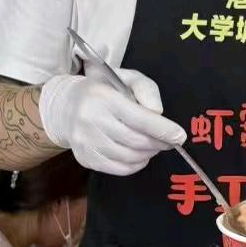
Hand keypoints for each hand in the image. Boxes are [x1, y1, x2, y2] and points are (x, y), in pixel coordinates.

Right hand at [39, 61, 185, 175]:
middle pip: (135, 141)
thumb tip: (158, 113)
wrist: (66, 107)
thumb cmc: (104, 90)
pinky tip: (140, 155)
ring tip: (154, 145)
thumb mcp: (126, 77)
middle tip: (169, 141)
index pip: (137, 117)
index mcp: (101, 97)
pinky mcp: (84, 158)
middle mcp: (89, 120)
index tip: (179, 136)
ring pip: (128, 157)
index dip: (162, 129)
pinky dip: (135, 165)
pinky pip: (118, 169)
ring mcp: (84, 142)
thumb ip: (146, 89)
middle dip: (158, 143)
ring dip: (148, 154)